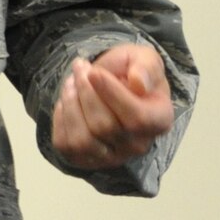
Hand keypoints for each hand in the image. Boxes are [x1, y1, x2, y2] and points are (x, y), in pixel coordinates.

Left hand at [51, 44, 173, 169]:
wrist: (117, 87)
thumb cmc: (133, 72)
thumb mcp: (145, 59)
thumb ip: (146, 67)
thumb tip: (138, 82)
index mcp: (159, 120)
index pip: (137, 118)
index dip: (111, 94)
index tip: (94, 72)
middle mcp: (139, 146)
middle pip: (105, 127)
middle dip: (86, 92)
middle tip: (80, 68)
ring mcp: (112, 157)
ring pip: (82, 140)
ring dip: (70, 105)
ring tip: (71, 83)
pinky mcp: (86, 160)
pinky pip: (66, 145)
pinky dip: (60, 119)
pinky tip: (68, 101)